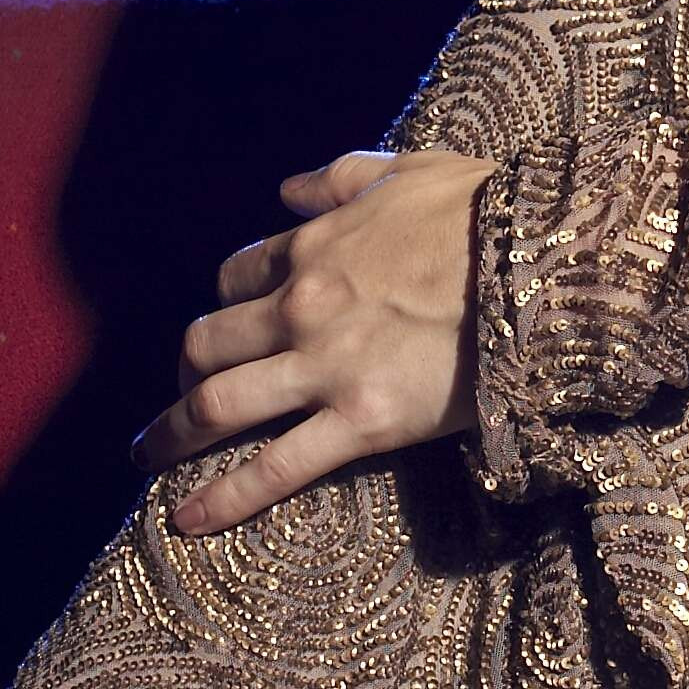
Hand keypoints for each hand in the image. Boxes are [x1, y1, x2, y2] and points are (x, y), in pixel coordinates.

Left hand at [139, 149, 489, 534]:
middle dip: (187, 369)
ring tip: (147, 456)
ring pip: (219, 405)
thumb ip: (340, 176)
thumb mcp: (407, 169)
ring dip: (172, 433)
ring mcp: (324, 369)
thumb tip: (288, 190)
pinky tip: (187, 519)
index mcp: (311, 249)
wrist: (542, 263)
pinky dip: (223, 497)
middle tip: (185, 391)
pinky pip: (276, 468)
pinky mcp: (359, 423)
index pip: (238, 277)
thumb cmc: (485, 212)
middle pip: (209, 342)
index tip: (232, 321)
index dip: (228, 301)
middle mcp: (301, 309)